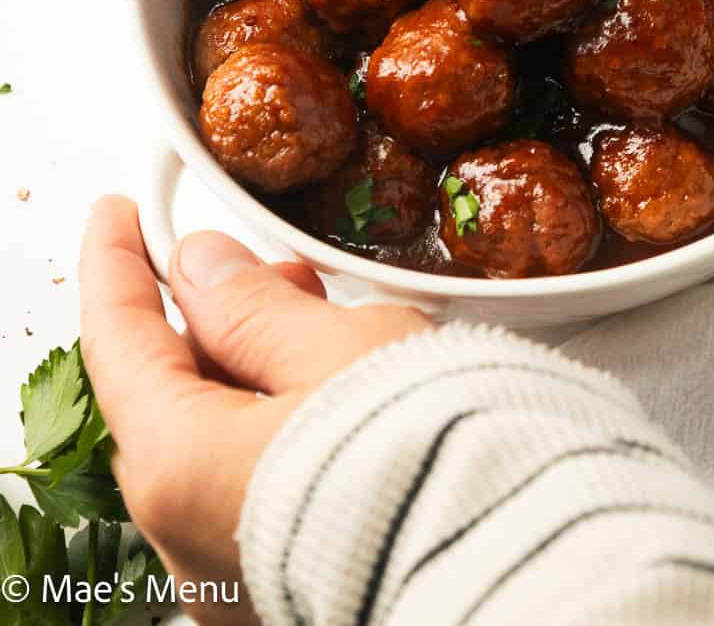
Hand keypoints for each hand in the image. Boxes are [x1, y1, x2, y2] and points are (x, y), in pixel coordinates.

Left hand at [79, 196, 429, 625]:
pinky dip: (276, 425)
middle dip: (205, 315)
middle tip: (247, 260)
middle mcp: (186, 540)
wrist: (512, 567)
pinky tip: (331, 391)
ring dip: (249, 367)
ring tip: (315, 312)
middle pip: (165, 397)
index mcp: (178, 467)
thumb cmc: (428, 459)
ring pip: (214, 444)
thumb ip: (256, 307)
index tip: (116, 212)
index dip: (113, 263)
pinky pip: (256, 490)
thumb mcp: (339, 348)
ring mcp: (234, 579)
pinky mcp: (289, 591)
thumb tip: (202, 270)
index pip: (117, 340)